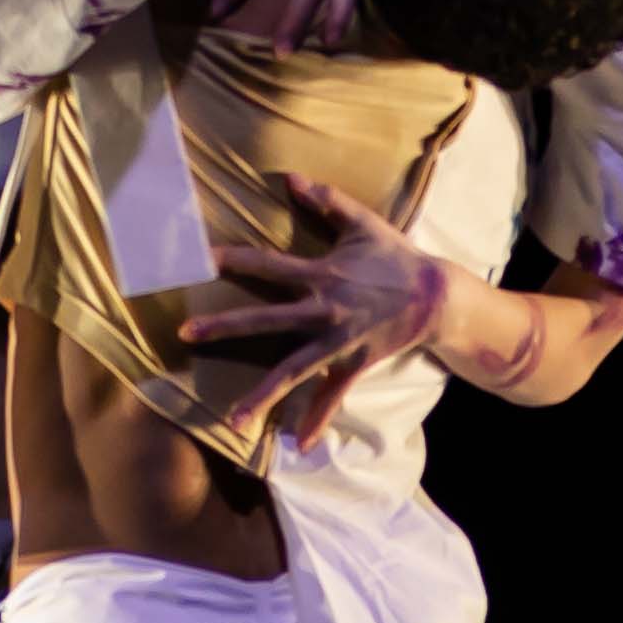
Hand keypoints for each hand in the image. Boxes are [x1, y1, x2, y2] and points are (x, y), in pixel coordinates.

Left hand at [181, 172, 445, 450]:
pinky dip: (318, 420)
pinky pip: (333, 396)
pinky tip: (300, 445)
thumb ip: (328, 200)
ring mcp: (337, 341)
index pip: (269, 266)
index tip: (202, 259)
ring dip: (262, 396)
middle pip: (266, 321)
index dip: (235, 260)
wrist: (436, 296)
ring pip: (293, 371)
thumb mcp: (364, 223)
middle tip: (186, 333)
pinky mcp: (354, 364)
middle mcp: (323, 311)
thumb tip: (292, 177)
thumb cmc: (397, 256)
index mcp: (321, 275)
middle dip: (225, 327)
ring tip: (232, 420)